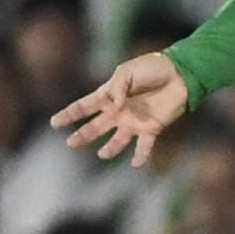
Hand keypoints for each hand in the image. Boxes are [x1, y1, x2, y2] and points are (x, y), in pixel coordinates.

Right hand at [51, 52, 188, 167]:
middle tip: (71, 143)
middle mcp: (119, 112)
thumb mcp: (128, 72)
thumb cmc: (152, 68)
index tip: (54, 123)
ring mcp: (134, 122)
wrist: (180, 74)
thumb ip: (117, 89)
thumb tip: (114, 107)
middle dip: (83, 135)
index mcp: (110, 96)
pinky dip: (140, 156)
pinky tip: (136, 164)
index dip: (69, 114)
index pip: (85, 106)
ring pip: (117, 141)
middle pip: (96, 127)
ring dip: (110, 149)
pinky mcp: (151, 128)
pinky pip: (144, 146)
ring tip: (102, 154)